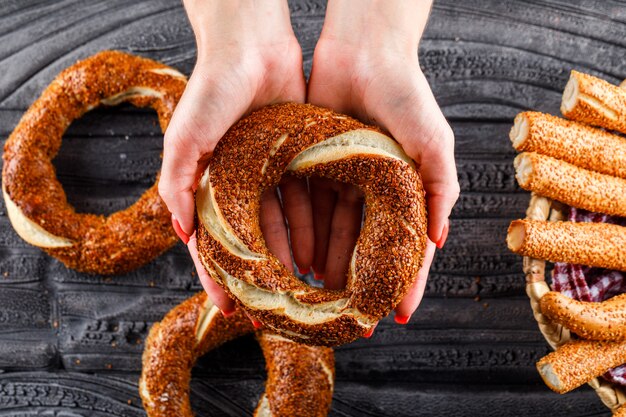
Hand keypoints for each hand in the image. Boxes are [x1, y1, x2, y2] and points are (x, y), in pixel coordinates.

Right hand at [159, 0, 310, 314]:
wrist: (252, 47)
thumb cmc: (211, 90)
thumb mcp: (185, 139)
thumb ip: (177, 186)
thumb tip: (183, 235)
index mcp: (209, 186)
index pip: (213, 244)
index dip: (218, 278)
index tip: (230, 310)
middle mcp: (239, 186)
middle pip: (251, 242)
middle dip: (261, 277)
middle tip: (273, 311)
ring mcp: (268, 176)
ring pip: (282, 227)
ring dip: (291, 258)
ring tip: (303, 290)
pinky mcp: (297, 161)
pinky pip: (305, 202)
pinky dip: (312, 228)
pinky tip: (320, 254)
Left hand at [307, 0, 459, 322]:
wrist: (362, 52)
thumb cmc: (406, 94)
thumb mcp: (433, 143)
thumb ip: (441, 190)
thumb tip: (439, 240)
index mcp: (404, 189)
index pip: (405, 246)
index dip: (403, 282)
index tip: (395, 315)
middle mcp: (373, 190)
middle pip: (365, 246)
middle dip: (359, 283)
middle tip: (351, 318)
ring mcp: (342, 180)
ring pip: (333, 233)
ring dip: (327, 264)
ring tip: (320, 296)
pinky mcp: (312, 166)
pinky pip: (307, 207)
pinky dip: (304, 235)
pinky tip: (298, 260)